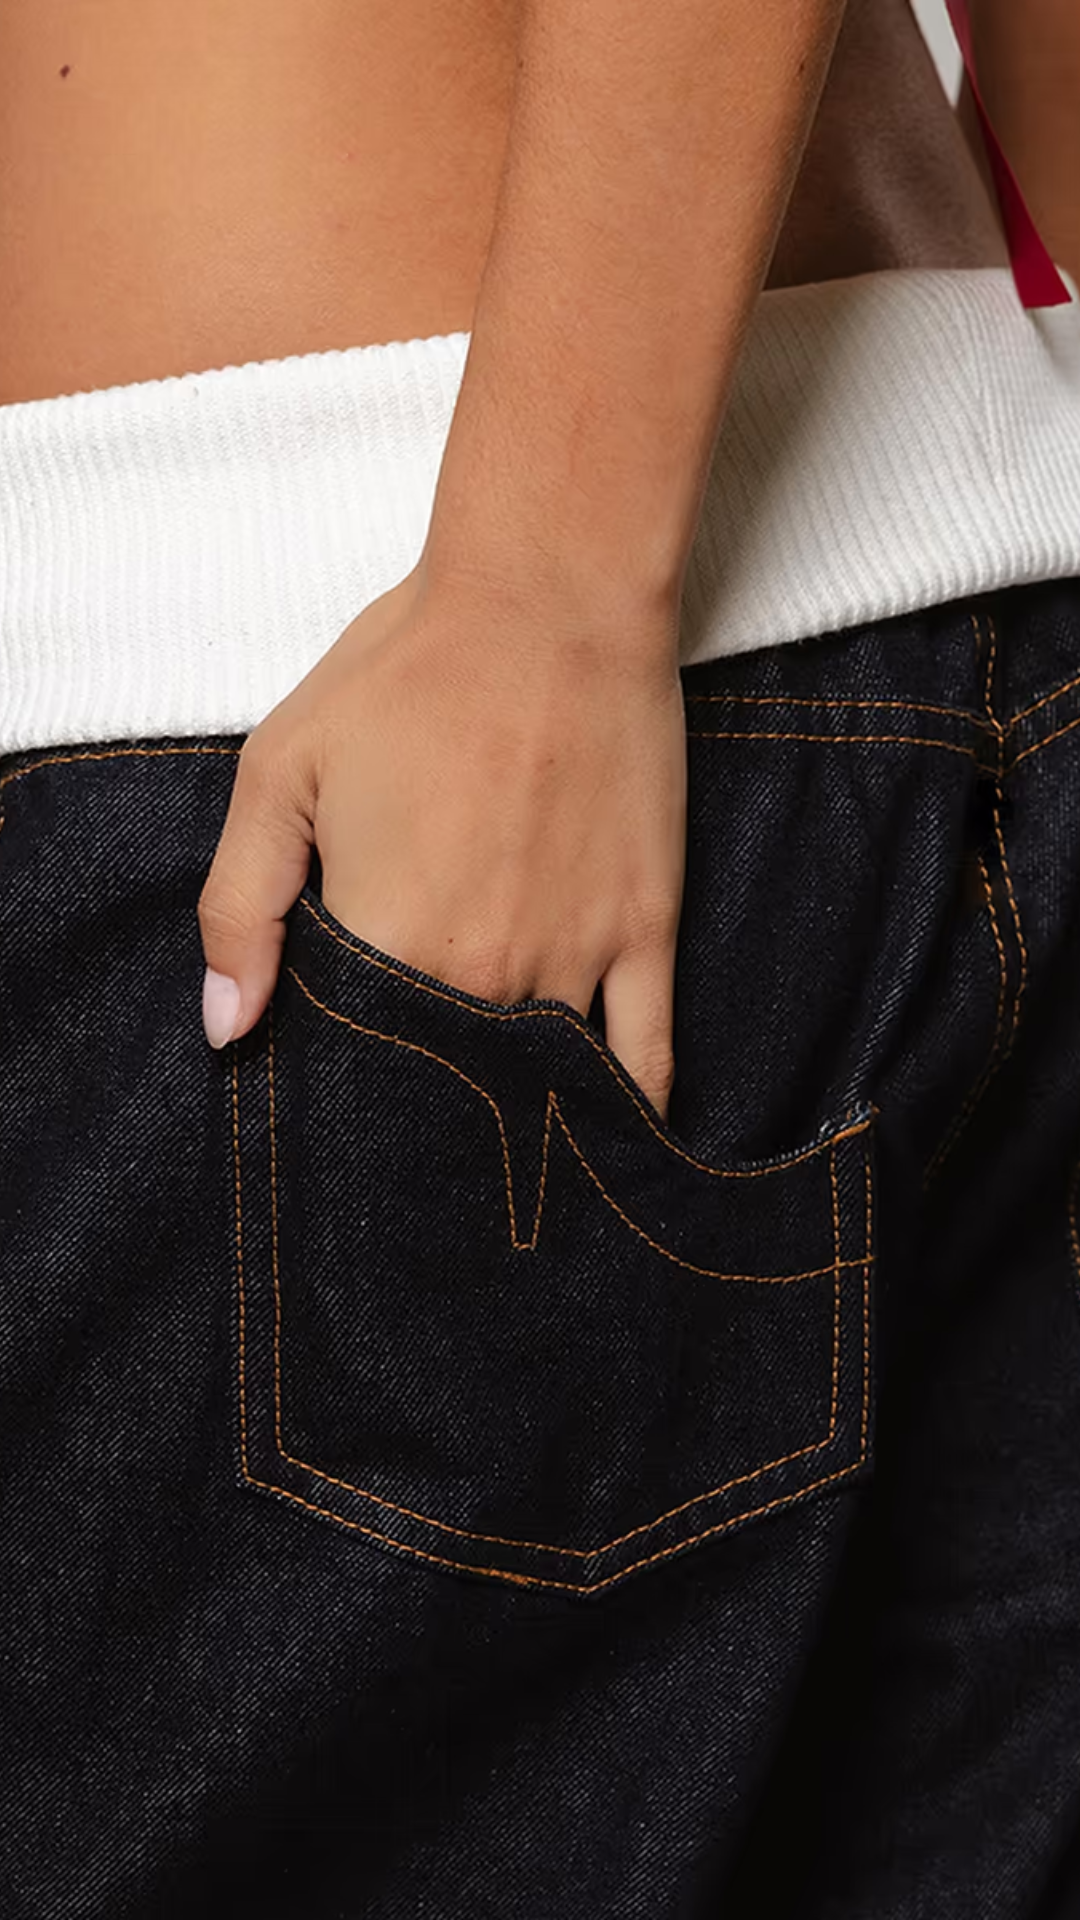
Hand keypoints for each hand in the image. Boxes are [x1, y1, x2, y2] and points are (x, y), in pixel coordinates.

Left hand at [197, 554, 687, 1118]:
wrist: (549, 599)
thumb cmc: (407, 674)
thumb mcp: (279, 771)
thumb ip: (238, 910)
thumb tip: (225, 1029)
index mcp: (389, 941)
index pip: (359, 1064)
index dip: (345, 1086)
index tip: (340, 1095)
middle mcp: (484, 973)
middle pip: (449, 1086)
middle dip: (424, 1115)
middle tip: (409, 1127)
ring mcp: (576, 960)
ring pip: (541, 1085)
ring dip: (512, 1118)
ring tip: (489, 1160)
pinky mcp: (645, 931)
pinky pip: (647, 1057)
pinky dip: (625, 1110)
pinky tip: (603, 1145)